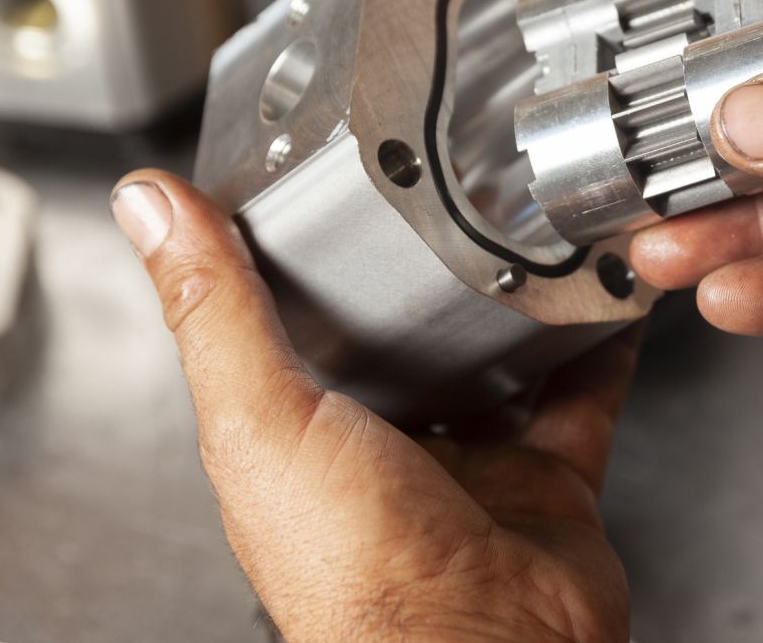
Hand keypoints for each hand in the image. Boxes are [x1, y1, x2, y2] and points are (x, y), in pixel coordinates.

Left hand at [111, 171, 636, 642]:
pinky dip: (602, 344)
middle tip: (452, 195)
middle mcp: (386, 451)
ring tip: (537, 230)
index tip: (331, 184)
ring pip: (501, 363)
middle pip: (410, 340)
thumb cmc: (358, 577)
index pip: (299, 325)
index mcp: (301, 436)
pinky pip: (585, 393)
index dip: (314, 257)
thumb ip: (217, 311)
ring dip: (519, 303)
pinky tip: (611, 297)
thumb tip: (150, 210)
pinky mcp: (548, 478)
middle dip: (430, 276)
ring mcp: (471, 465)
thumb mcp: (262, 419)